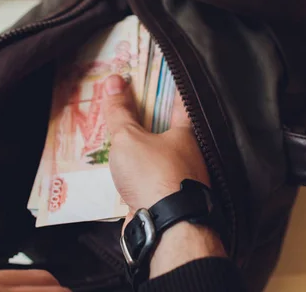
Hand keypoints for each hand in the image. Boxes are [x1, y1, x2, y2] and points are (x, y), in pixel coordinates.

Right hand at [102, 75, 225, 277]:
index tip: (164, 77)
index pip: (180, 102)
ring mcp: (183, 181)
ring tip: (128, 144)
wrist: (165, 227)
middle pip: (172, 132)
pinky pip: (155, 182)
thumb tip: (114, 81)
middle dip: (155, 123)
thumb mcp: (128, 138)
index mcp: (186, 133)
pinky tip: (130, 177)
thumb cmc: (152, 174)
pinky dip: (144, 177)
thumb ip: (120, 112)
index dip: (170, 89)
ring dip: (148, 153)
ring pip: (164, 159)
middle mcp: (190, 155)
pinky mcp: (171, 202)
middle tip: (136, 110)